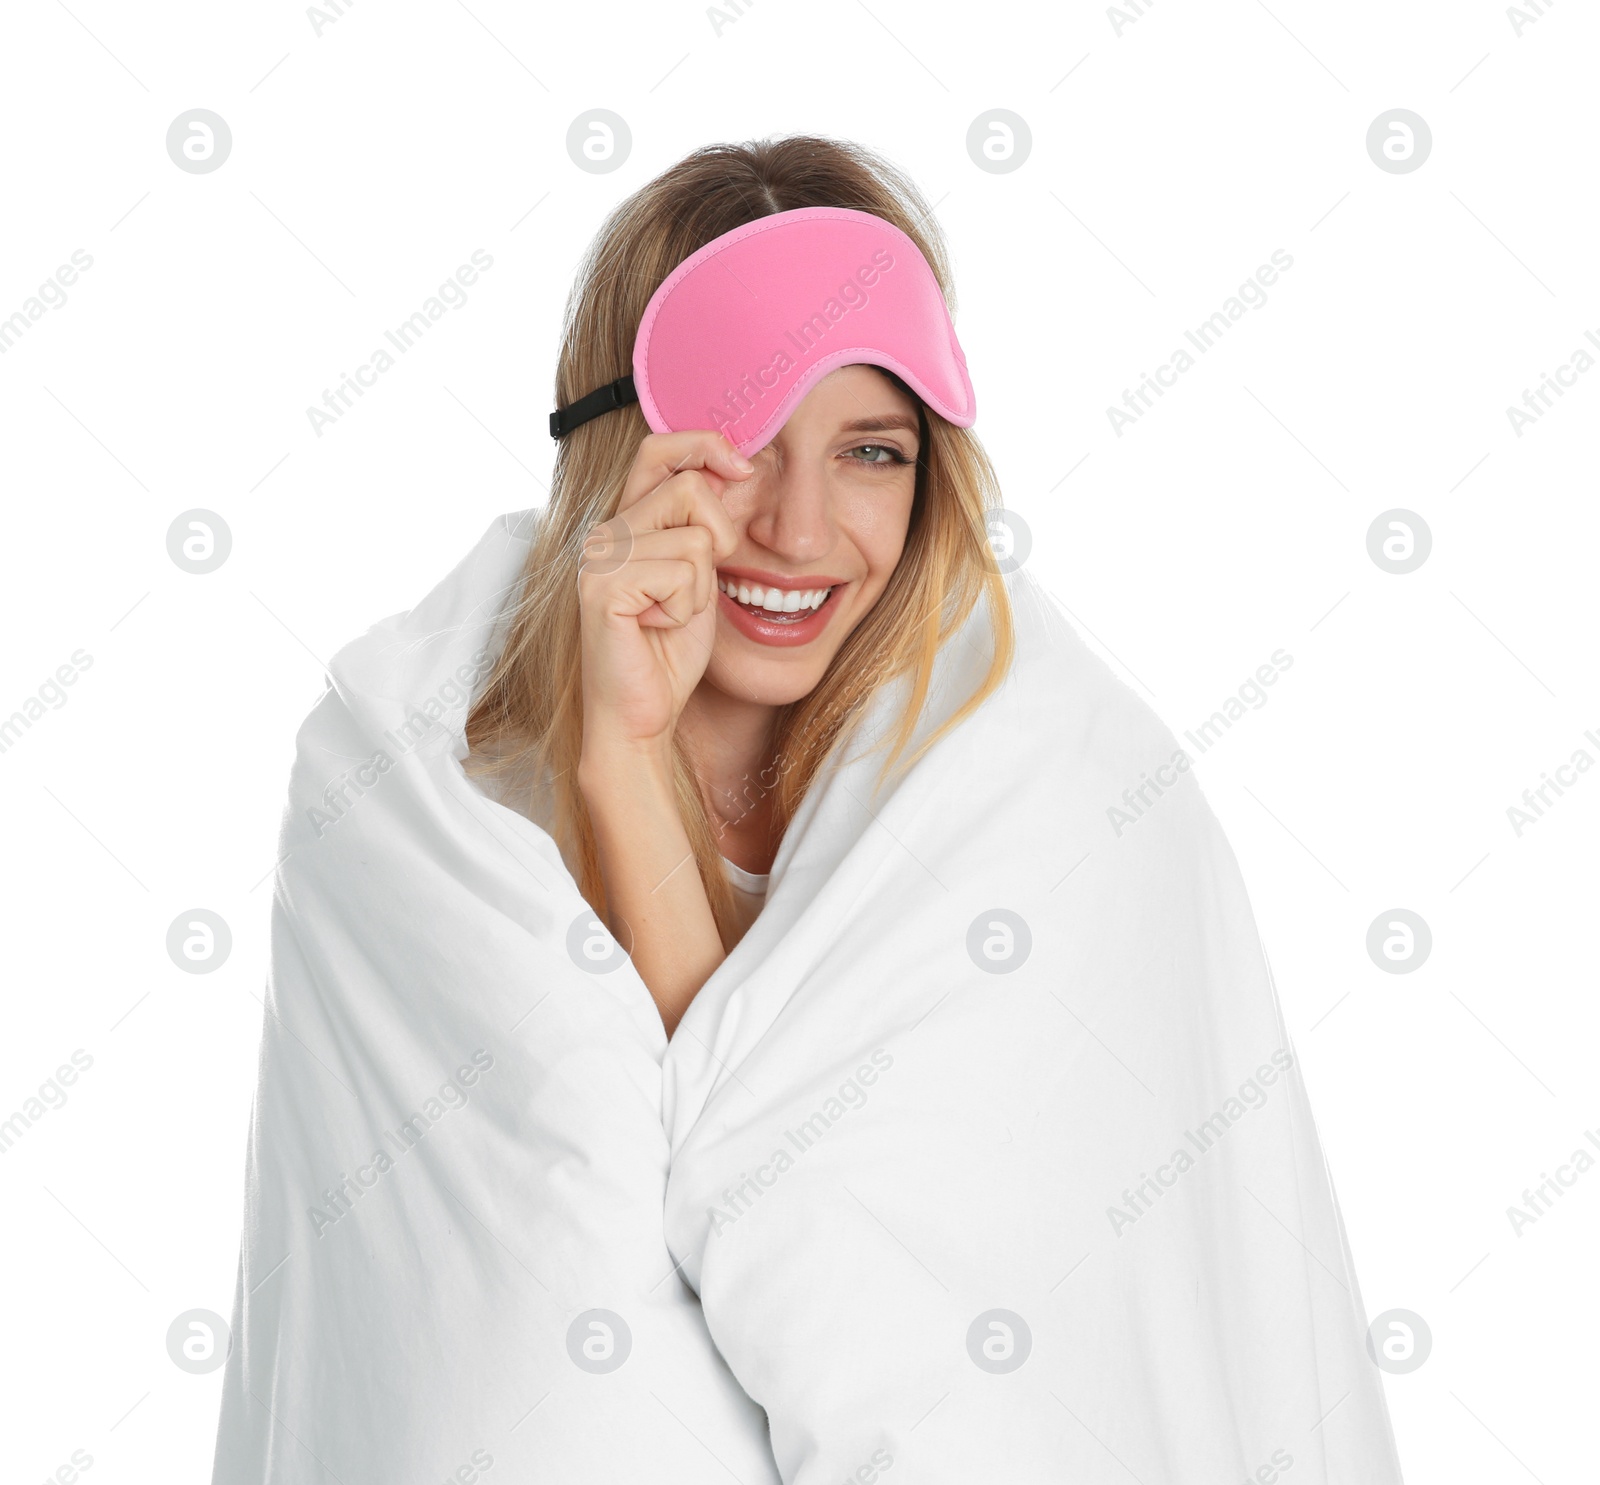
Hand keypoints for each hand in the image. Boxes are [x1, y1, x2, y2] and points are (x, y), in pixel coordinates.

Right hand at [576, 430, 751, 770]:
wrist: (642, 715)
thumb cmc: (668, 651)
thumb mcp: (699, 575)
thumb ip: (703, 526)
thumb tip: (732, 470)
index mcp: (626, 521)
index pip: (660, 449)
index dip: (706, 446)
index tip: (743, 469)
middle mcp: (605, 531)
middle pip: (690, 488)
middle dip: (718, 539)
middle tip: (695, 588)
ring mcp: (599, 558)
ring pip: (694, 539)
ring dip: (700, 587)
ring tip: (669, 615)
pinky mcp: (603, 588)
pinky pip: (681, 573)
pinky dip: (686, 608)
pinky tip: (657, 628)